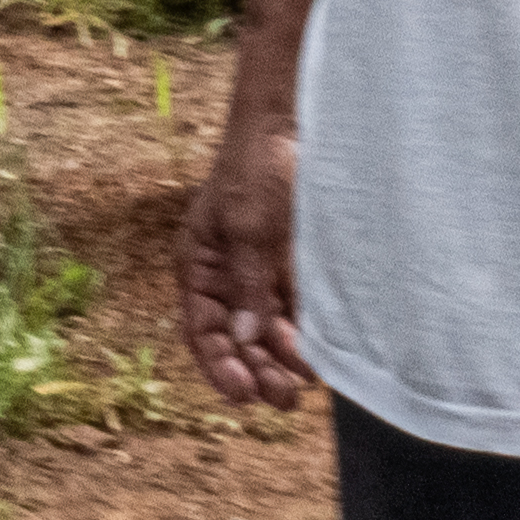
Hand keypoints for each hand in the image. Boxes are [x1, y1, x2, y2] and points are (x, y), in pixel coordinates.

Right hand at [176, 111, 313, 409]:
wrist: (292, 119)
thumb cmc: (259, 163)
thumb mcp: (250, 224)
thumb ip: (249, 281)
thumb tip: (246, 337)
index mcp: (199, 262)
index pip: (201, 328)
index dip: (219, 365)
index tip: (244, 395)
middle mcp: (226, 273)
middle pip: (235, 337)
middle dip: (256, 370)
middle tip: (285, 399)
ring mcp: (259, 269)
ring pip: (266, 329)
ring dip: (281, 358)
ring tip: (305, 384)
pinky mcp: (290, 263)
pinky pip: (293, 310)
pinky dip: (302, 333)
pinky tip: (319, 354)